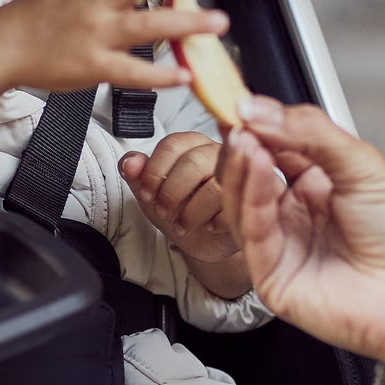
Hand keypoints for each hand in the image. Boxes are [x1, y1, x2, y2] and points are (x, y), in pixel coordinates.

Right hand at [0, 0, 228, 92]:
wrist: (0, 48)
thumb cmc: (27, 14)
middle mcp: (96, 1)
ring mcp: (95, 34)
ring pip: (145, 25)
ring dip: (184, 23)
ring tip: (218, 22)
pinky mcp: (91, 66)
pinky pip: (130, 72)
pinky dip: (158, 76)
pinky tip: (184, 76)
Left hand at [121, 133, 250, 299]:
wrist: (202, 240)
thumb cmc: (178, 209)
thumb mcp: (151, 193)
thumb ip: (138, 176)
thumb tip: (130, 164)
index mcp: (192, 144)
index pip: (172, 144)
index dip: (155, 171)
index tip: (147, 192)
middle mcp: (218, 153)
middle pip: (194, 161)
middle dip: (172, 191)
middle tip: (163, 210)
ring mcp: (240, 175)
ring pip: (215, 186)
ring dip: (191, 212)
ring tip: (181, 225)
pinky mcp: (254, 199)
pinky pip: (235, 208)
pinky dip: (215, 222)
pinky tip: (207, 226)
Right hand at [219, 97, 384, 384]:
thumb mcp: (363, 164)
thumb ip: (309, 132)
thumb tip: (258, 108)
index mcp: (316, 183)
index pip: (271, 147)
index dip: (257, 125)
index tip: (243, 104)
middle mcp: (294, 213)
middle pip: (248, 174)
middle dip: (242, 145)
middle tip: (240, 122)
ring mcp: (281, 244)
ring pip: (241, 201)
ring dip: (241, 167)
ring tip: (248, 141)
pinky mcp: (271, 275)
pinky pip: (252, 232)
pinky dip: (251, 197)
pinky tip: (258, 169)